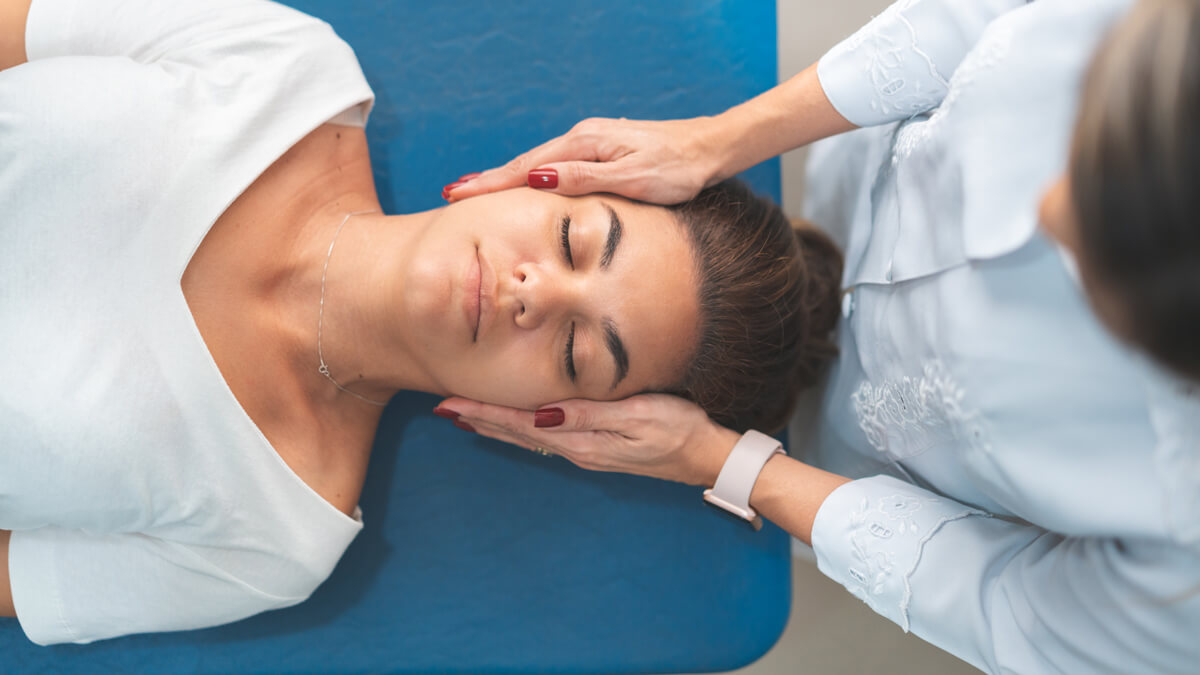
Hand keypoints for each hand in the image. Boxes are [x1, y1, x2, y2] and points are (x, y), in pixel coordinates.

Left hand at [434, 393, 741, 485]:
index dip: (483, 412)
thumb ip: (589, 415)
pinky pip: (547, 437)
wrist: (709, 456)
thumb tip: (542, 415)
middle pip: (516, 433)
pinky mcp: (599, 447)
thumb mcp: (637, 416)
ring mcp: (588, 451)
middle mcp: (578, 449)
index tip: (449, 404)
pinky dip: (521, 428)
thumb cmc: (679, 429)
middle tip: (442, 407)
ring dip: (496, 425)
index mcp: (582, 440)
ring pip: (528, 437)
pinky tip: (515, 425)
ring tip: (466, 417)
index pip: (520, 424)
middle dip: (479, 419)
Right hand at [443, 116, 727, 204]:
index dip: (491, 183)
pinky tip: (525, 185)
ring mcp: (592, 142)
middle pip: (527, 164)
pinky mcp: (602, 150)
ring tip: (477, 191)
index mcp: (585, 143)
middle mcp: (583, 138)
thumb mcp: (632, 179)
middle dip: (489, 179)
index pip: (527, 168)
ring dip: (507, 178)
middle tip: (453, 194)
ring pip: (540, 165)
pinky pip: (557, 166)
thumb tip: (537, 180)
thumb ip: (584, 179)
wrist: (711, 149)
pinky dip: (533, 177)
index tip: (458, 194)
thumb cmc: (678, 169)